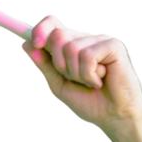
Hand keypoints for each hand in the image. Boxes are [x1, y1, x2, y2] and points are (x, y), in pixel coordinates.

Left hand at [22, 14, 141, 133]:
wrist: (114, 117)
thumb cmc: (90, 102)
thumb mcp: (60, 85)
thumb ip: (45, 65)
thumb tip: (27, 44)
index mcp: (72, 45)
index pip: (52, 24)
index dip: (40, 29)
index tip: (35, 43)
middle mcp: (85, 39)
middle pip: (58, 36)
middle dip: (60, 64)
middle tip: (75, 79)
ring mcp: (100, 41)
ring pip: (71, 48)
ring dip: (77, 74)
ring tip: (91, 82)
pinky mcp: (113, 46)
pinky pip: (87, 55)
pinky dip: (89, 75)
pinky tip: (101, 80)